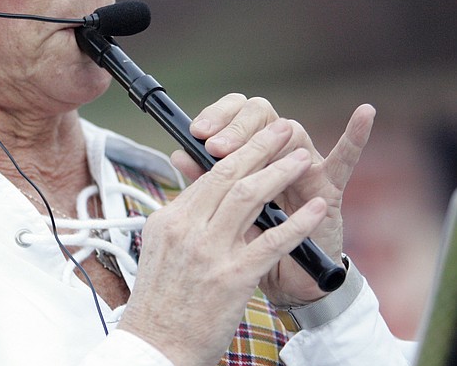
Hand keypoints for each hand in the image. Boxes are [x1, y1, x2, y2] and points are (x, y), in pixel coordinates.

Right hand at [119, 119, 329, 364]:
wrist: (156, 346)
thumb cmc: (160, 302)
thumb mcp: (160, 249)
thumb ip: (183, 219)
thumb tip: (201, 193)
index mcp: (169, 219)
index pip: (206, 175)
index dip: (237, 151)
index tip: (255, 137)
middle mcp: (187, 229)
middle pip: (228, 175)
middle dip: (260, 147)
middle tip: (283, 129)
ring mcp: (210, 252)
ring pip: (249, 197)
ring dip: (280, 172)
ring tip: (302, 157)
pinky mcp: (233, 277)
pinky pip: (271, 241)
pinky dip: (297, 222)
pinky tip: (315, 209)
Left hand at [171, 94, 375, 305]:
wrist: (279, 283)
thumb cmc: (246, 245)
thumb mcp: (219, 215)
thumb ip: (204, 184)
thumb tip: (178, 154)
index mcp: (246, 153)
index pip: (231, 115)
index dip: (215, 117)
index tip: (196, 131)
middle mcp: (276, 153)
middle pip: (259, 115)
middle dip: (236, 126)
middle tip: (215, 144)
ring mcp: (304, 166)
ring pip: (290, 132)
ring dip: (269, 136)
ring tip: (258, 145)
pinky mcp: (328, 187)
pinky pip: (345, 159)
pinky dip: (356, 136)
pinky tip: (364, 114)